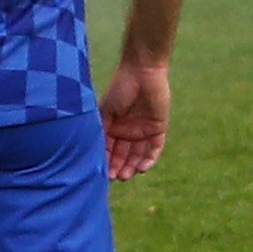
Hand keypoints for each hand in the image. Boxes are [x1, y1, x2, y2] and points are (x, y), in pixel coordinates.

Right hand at [100, 49, 172, 180]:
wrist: (142, 73)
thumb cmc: (120, 90)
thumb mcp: (106, 112)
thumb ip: (103, 131)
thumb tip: (94, 153)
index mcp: (113, 126)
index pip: (109, 149)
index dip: (106, 161)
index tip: (102, 173)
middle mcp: (127, 131)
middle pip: (123, 154)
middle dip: (119, 166)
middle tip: (115, 177)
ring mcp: (143, 130)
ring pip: (138, 154)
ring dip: (133, 166)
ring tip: (126, 175)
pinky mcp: (158, 129)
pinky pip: (154, 148)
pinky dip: (149, 159)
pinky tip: (142, 168)